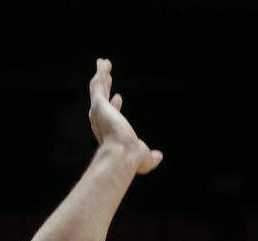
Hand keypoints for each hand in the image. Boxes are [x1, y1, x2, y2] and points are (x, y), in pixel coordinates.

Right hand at [88, 58, 162, 173]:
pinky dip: (100, 73)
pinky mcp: (99, 105)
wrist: (122, 155)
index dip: (114, 106)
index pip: (111, 115)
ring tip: (104, 63)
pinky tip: (104, 63)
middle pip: (102, 99)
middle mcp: (101, 122)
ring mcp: (99, 112)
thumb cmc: (132, 160)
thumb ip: (151, 157)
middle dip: (104, 88)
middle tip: (107, 77)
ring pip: (98, 89)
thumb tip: (159, 157)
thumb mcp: (145, 159)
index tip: (118, 97)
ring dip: (101, 76)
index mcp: (110, 133)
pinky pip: (98, 85)